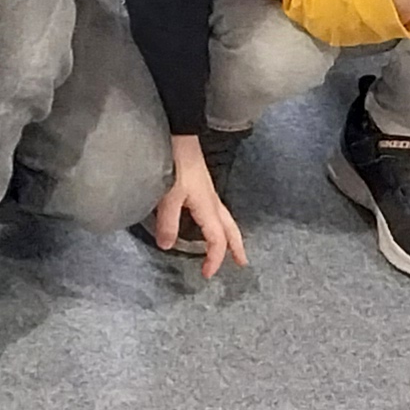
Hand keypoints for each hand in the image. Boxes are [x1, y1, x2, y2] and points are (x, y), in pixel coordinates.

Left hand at [145, 135, 248, 279]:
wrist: (178, 135)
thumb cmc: (175, 163)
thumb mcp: (168, 195)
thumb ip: (168, 222)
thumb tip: (167, 246)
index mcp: (208, 206)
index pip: (217, 239)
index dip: (214, 258)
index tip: (207, 275)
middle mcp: (212, 201)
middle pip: (230, 229)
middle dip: (236, 247)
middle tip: (242, 263)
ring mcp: (208, 192)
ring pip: (225, 219)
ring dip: (229, 235)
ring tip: (230, 247)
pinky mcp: (201, 185)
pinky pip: (216, 211)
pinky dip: (219, 223)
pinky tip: (209, 222)